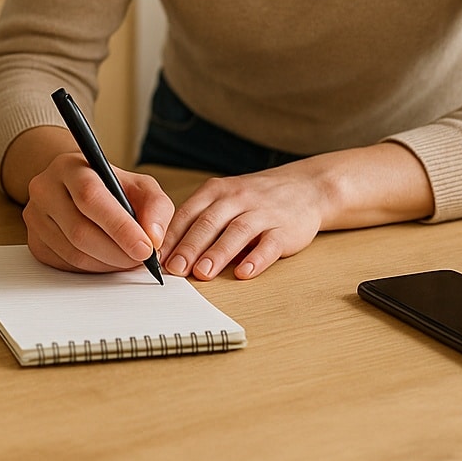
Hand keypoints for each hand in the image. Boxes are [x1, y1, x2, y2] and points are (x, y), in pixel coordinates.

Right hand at [23, 151, 175, 273]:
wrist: (74, 187)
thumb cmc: (110, 186)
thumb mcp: (139, 185)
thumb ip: (155, 206)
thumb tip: (153, 237)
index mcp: (71, 167)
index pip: (90, 197)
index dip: (120, 226)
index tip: (145, 248)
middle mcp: (45, 189)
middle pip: (80, 230)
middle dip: (118, 252)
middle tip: (141, 258)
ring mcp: (35, 217)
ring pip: (74, 253)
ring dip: (108, 263)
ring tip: (128, 258)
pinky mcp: (35, 242)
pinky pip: (66, 265)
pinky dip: (94, 268)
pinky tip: (108, 259)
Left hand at [160, 161, 329, 280]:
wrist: (305, 187)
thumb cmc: (256, 199)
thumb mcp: (225, 199)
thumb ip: (200, 220)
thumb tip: (168, 253)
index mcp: (217, 191)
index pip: (188, 213)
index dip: (171, 236)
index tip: (156, 257)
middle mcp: (238, 198)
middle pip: (209, 223)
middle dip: (189, 247)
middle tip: (174, 269)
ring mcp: (263, 212)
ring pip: (237, 232)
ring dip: (218, 253)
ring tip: (202, 273)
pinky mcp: (285, 229)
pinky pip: (269, 243)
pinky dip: (256, 259)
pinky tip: (244, 273)